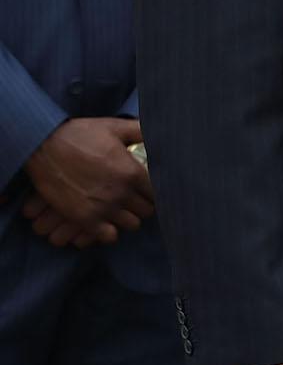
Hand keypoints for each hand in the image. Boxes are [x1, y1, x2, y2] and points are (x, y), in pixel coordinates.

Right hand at [22, 117, 150, 245]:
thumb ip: (140, 131)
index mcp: (133, 172)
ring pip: (132, 224)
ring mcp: (103, 208)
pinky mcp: (84, 219)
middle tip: (133, 199)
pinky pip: (109, 236)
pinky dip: (110, 231)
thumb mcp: (114, 127)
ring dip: (128, 218)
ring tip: (120, 209)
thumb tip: (158, 130)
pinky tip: (106, 220)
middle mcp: (122, 193)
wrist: (42, 146)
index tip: (146, 189)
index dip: (154, 191)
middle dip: (142, 204)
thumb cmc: (79, 135)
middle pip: (147, 210)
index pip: (158, 193)